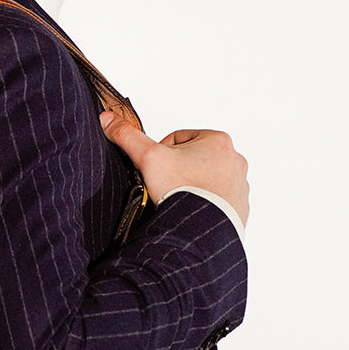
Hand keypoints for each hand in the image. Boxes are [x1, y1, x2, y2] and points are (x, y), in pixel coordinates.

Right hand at [100, 112, 249, 227]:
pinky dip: (204, 204)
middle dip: (178, 170)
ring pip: (205, 179)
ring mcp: (239, 185)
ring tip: (178, 199)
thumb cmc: (183, 191)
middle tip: (165, 185)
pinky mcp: (240, 208)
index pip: (178, 139)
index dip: (161, 153)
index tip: (157, 168)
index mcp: (219, 140)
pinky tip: (191, 211)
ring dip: (192, 186)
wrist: (200, 230)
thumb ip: (128, 136)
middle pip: (193, 159)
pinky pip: (217, 201)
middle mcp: (235, 160)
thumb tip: (108, 119)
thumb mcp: (148, 157)